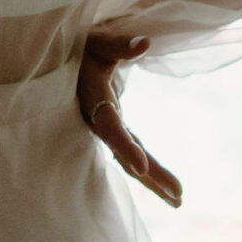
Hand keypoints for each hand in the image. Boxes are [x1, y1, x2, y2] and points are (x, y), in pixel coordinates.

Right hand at [77, 33, 181, 206]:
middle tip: (179, 196)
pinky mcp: (111, 128)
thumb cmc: (82, 46)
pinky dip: (147, 169)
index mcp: (92, 97)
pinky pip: (130, 151)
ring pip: (129, 157)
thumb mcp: (98, 40)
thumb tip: (145, 42)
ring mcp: (104, 127)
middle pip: (125, 151)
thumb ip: (120, 44)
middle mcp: (97, 119)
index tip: (142, 167)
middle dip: (151, 175)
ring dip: (153, 179)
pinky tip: (161, 185)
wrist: (62, 57)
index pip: (109, 125)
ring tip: (178, 201)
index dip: (124, 145)